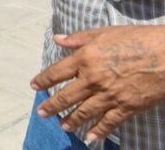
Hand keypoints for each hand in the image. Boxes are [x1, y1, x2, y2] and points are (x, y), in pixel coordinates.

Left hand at [31, 26, 164, 142]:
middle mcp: (93, 78)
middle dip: (52, 105)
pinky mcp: (126, 107)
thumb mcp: (104, 32)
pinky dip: (98, 132)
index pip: (57, 72)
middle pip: (66, 95)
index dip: (44, 80)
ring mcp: (109, 95)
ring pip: (84, 111)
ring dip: (71, 120)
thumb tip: (58, 39)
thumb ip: (79, 38)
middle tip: (41, 112)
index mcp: (85, 58)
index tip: (34, 86)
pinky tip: (89, 138)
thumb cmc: (137, 38)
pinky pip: (108, 122)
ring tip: (62, 126)